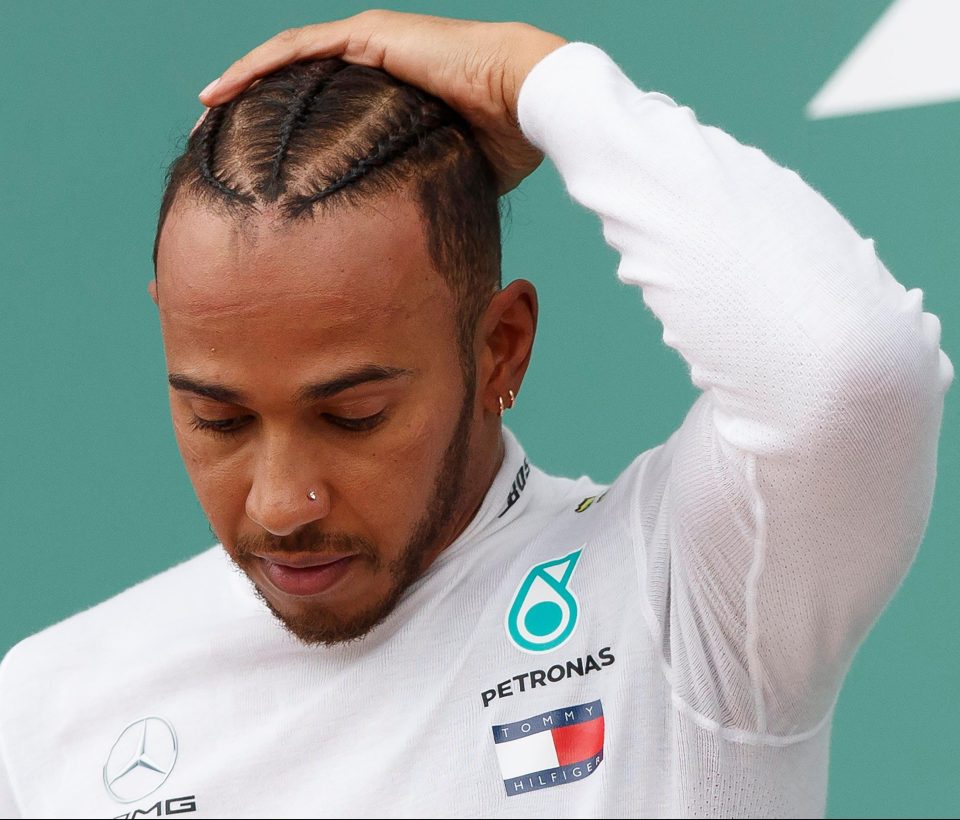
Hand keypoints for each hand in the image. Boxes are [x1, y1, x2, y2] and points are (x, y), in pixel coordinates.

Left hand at [199, 10, 566, 192]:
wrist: (530, 99)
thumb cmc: (506, 141)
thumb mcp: (455, 173)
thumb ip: (428, 192)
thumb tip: (416, 240)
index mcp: (394, 93)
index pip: (331, 111)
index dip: (295, 133)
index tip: (266, 167)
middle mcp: (377, 61)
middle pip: (301, 83)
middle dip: (258, 110)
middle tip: (219, 141)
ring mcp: (370, 42)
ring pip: (289, 61)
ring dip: (244, 85)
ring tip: (205, 111)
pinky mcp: (368, 35)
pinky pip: (296, 50)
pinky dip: (255, 68)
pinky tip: (220, 92)